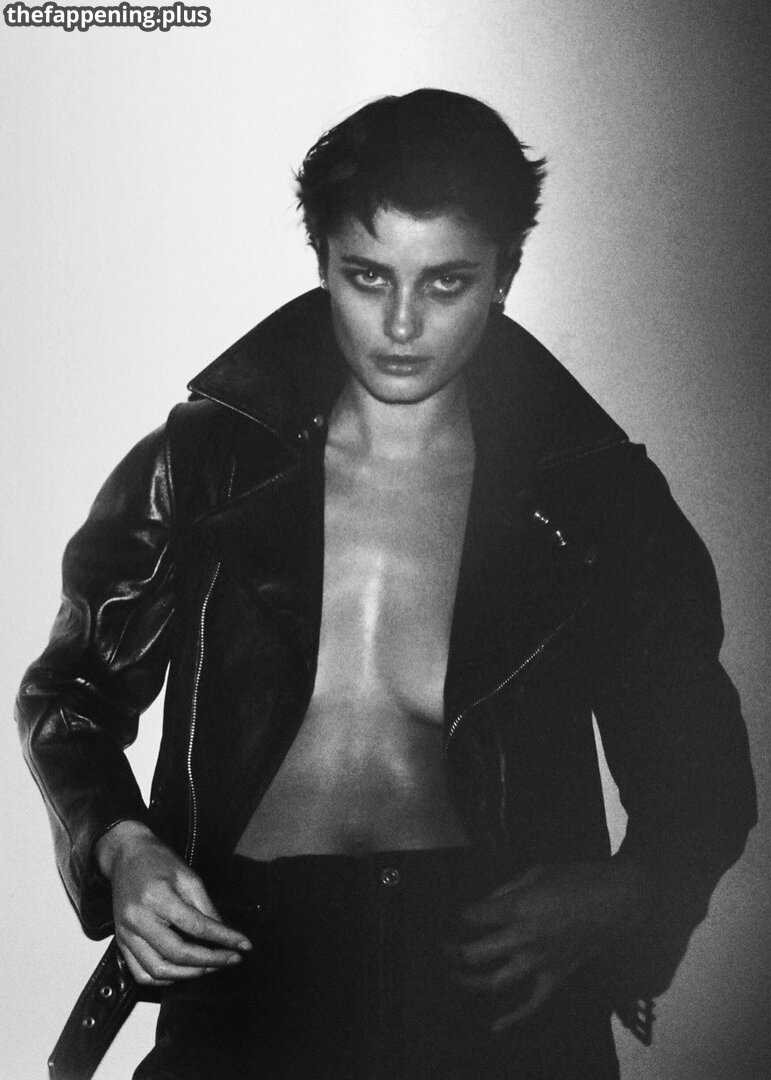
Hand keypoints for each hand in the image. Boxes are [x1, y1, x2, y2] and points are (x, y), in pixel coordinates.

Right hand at [95, 820, 251, 986]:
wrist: (126, 856)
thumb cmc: (158, 861)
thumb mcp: (188, 875)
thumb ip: (206, 906)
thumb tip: (223, 932)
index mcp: (157, 898)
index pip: (197, 927)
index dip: (224, 939)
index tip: (244, 945)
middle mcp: (139, 920)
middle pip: (178, 953)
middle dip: (210, 961)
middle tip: (231, 959)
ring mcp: (127, 934)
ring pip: (158, 970)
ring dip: (189, 974)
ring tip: (210, 967)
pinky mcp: (121, 942)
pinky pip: (141, 973)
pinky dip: (164, 979)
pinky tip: (182, 971)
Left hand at [444, 860, 652, 1032]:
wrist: (619, 901)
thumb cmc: (579, 878)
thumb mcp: (538, 871)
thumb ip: (507, 889)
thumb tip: (485, 902)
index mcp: (518, 907)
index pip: (472, 917)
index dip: (458, 916)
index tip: (455, 916)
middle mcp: (524, 938)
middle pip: (474, 954)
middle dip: (451, 952)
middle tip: (443, 947)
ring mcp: (540, 963)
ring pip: (494, 983)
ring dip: (468, 982)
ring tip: (454, 974)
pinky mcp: (556, 979)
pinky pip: (531, 1005)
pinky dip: (512, 1019)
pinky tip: (494, 1026)